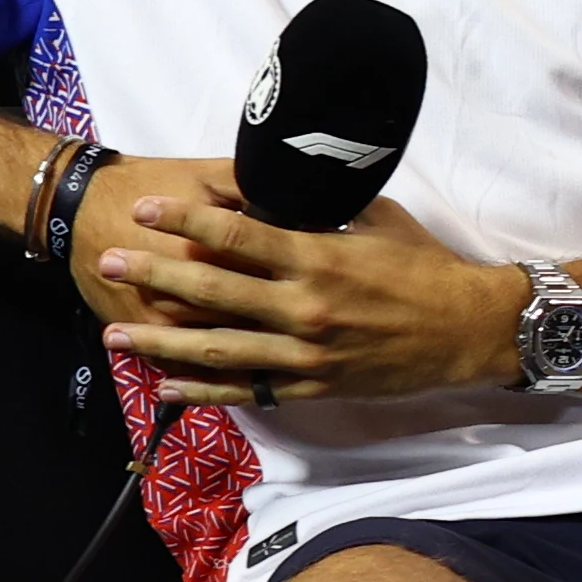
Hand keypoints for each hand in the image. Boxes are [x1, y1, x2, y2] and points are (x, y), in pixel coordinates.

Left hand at [93, 178, 522, 406]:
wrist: (472, 330)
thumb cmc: (428, 268)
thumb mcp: (380, 220)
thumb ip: (326, 210)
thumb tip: (281, 189)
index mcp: (320, 258)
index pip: (236, 236)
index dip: (184, 221)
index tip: (146, 209)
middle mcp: (304, 308)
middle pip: (211, 290)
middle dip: (153, 274)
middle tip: (109, 260)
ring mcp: (306, 354)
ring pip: (216, 349)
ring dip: (160, 341)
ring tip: (116, 333)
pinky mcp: (315, 388)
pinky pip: (248, 392)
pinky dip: (203, 392)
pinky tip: (165, 388)